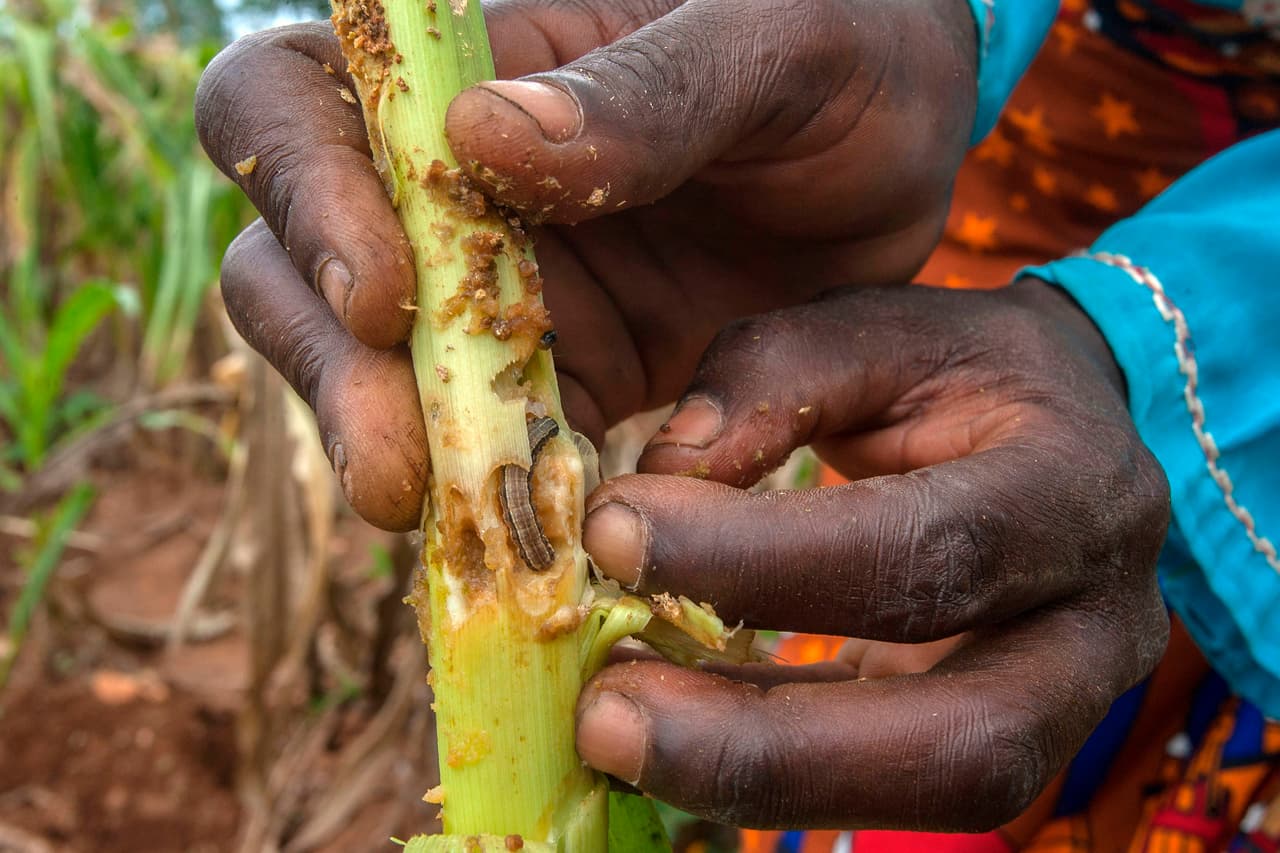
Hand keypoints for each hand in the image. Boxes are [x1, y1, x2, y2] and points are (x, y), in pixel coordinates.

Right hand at [194, 0, 977, 529]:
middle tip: (397, 469)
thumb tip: (483, 140)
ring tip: (454, 525)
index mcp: (472, 68)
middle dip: (332, 373)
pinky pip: (490, 448)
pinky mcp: (564, 378)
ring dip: (396, 455)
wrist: (907, 155)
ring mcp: (500, 293)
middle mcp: (452, 186)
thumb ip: (649, 89)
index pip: (293, 99)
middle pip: (295, 268)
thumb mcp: (774, 49)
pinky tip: (535, 550)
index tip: (387, 296)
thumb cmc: (844, 52)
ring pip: (376, 377)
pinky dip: (495, 501)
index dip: (301, 193)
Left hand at [575, 279, 1170, 830]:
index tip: (611, 532)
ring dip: (761, 782)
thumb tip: (664, 470)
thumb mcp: (878, 328)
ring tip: (615, 731)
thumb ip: (774, 374)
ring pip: (938, 793)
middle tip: (603, 716)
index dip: (760, 558)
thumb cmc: (960, 369)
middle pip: (963, 737)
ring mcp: (1065, 702)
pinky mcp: (1001, 740)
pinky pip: (896, 794)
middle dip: (769, 746)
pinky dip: (771, 773)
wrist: (1062, 426)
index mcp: (1074, 488)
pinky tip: (668, 729)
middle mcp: (1097, 620)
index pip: (925, 549)